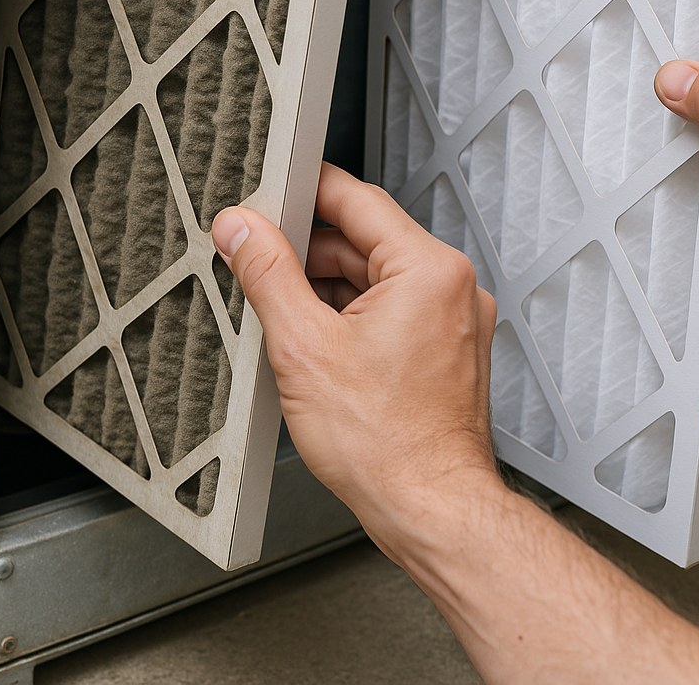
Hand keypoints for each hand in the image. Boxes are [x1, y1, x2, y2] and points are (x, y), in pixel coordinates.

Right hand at [211, 163, 498, 554]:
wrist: (430, 509)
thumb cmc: (387, 447)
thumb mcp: (304, 348)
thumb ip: (268, 275)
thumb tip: (243, 230)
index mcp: (429, 271)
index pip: (358, 200)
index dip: (306, 191)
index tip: (273, 189)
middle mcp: (453, 287)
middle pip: (368, 239)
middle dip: (310, 249)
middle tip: (260, 257)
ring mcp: (455, 318)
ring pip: (379, 276)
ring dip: (330, 285)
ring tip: (285, 310)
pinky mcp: (448, 346)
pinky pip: (395, 307)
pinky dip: (354, 313)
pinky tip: (317, 336)